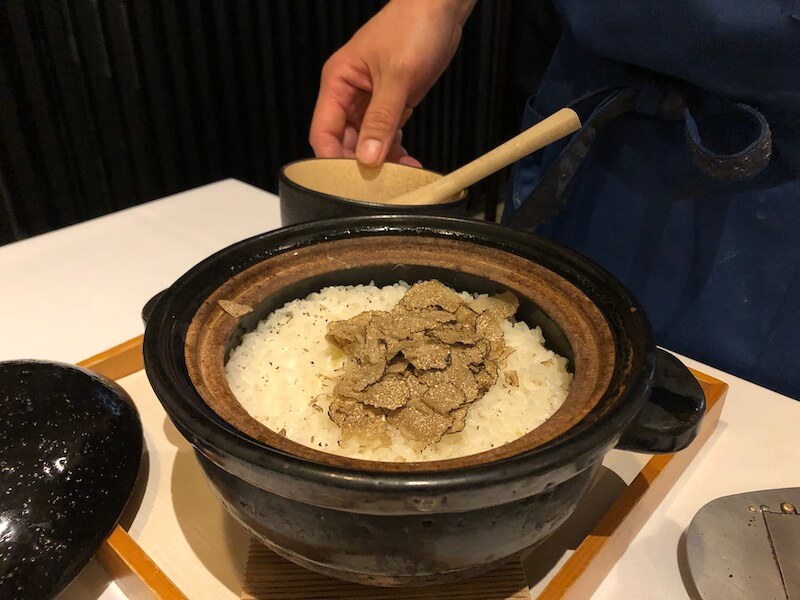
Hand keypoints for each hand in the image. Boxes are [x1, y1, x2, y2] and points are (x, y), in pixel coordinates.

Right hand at [309, 0, 475, 167]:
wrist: (440, 8)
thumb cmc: (412, 26)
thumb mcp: (396, 76)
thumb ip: (381, 119)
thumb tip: (367, 156)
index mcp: (337, 82)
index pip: (323, 132)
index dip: (332, 159)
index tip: (349, 180)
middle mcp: (349, 94)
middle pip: (344, 142)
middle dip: (359, 164)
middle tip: (378, 183)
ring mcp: (371, 101)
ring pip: (366, 143)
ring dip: (381, 161)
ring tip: (398, 176)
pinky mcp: (392, 105)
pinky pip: (386, 136)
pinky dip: (395, 151)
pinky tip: (407, 163)